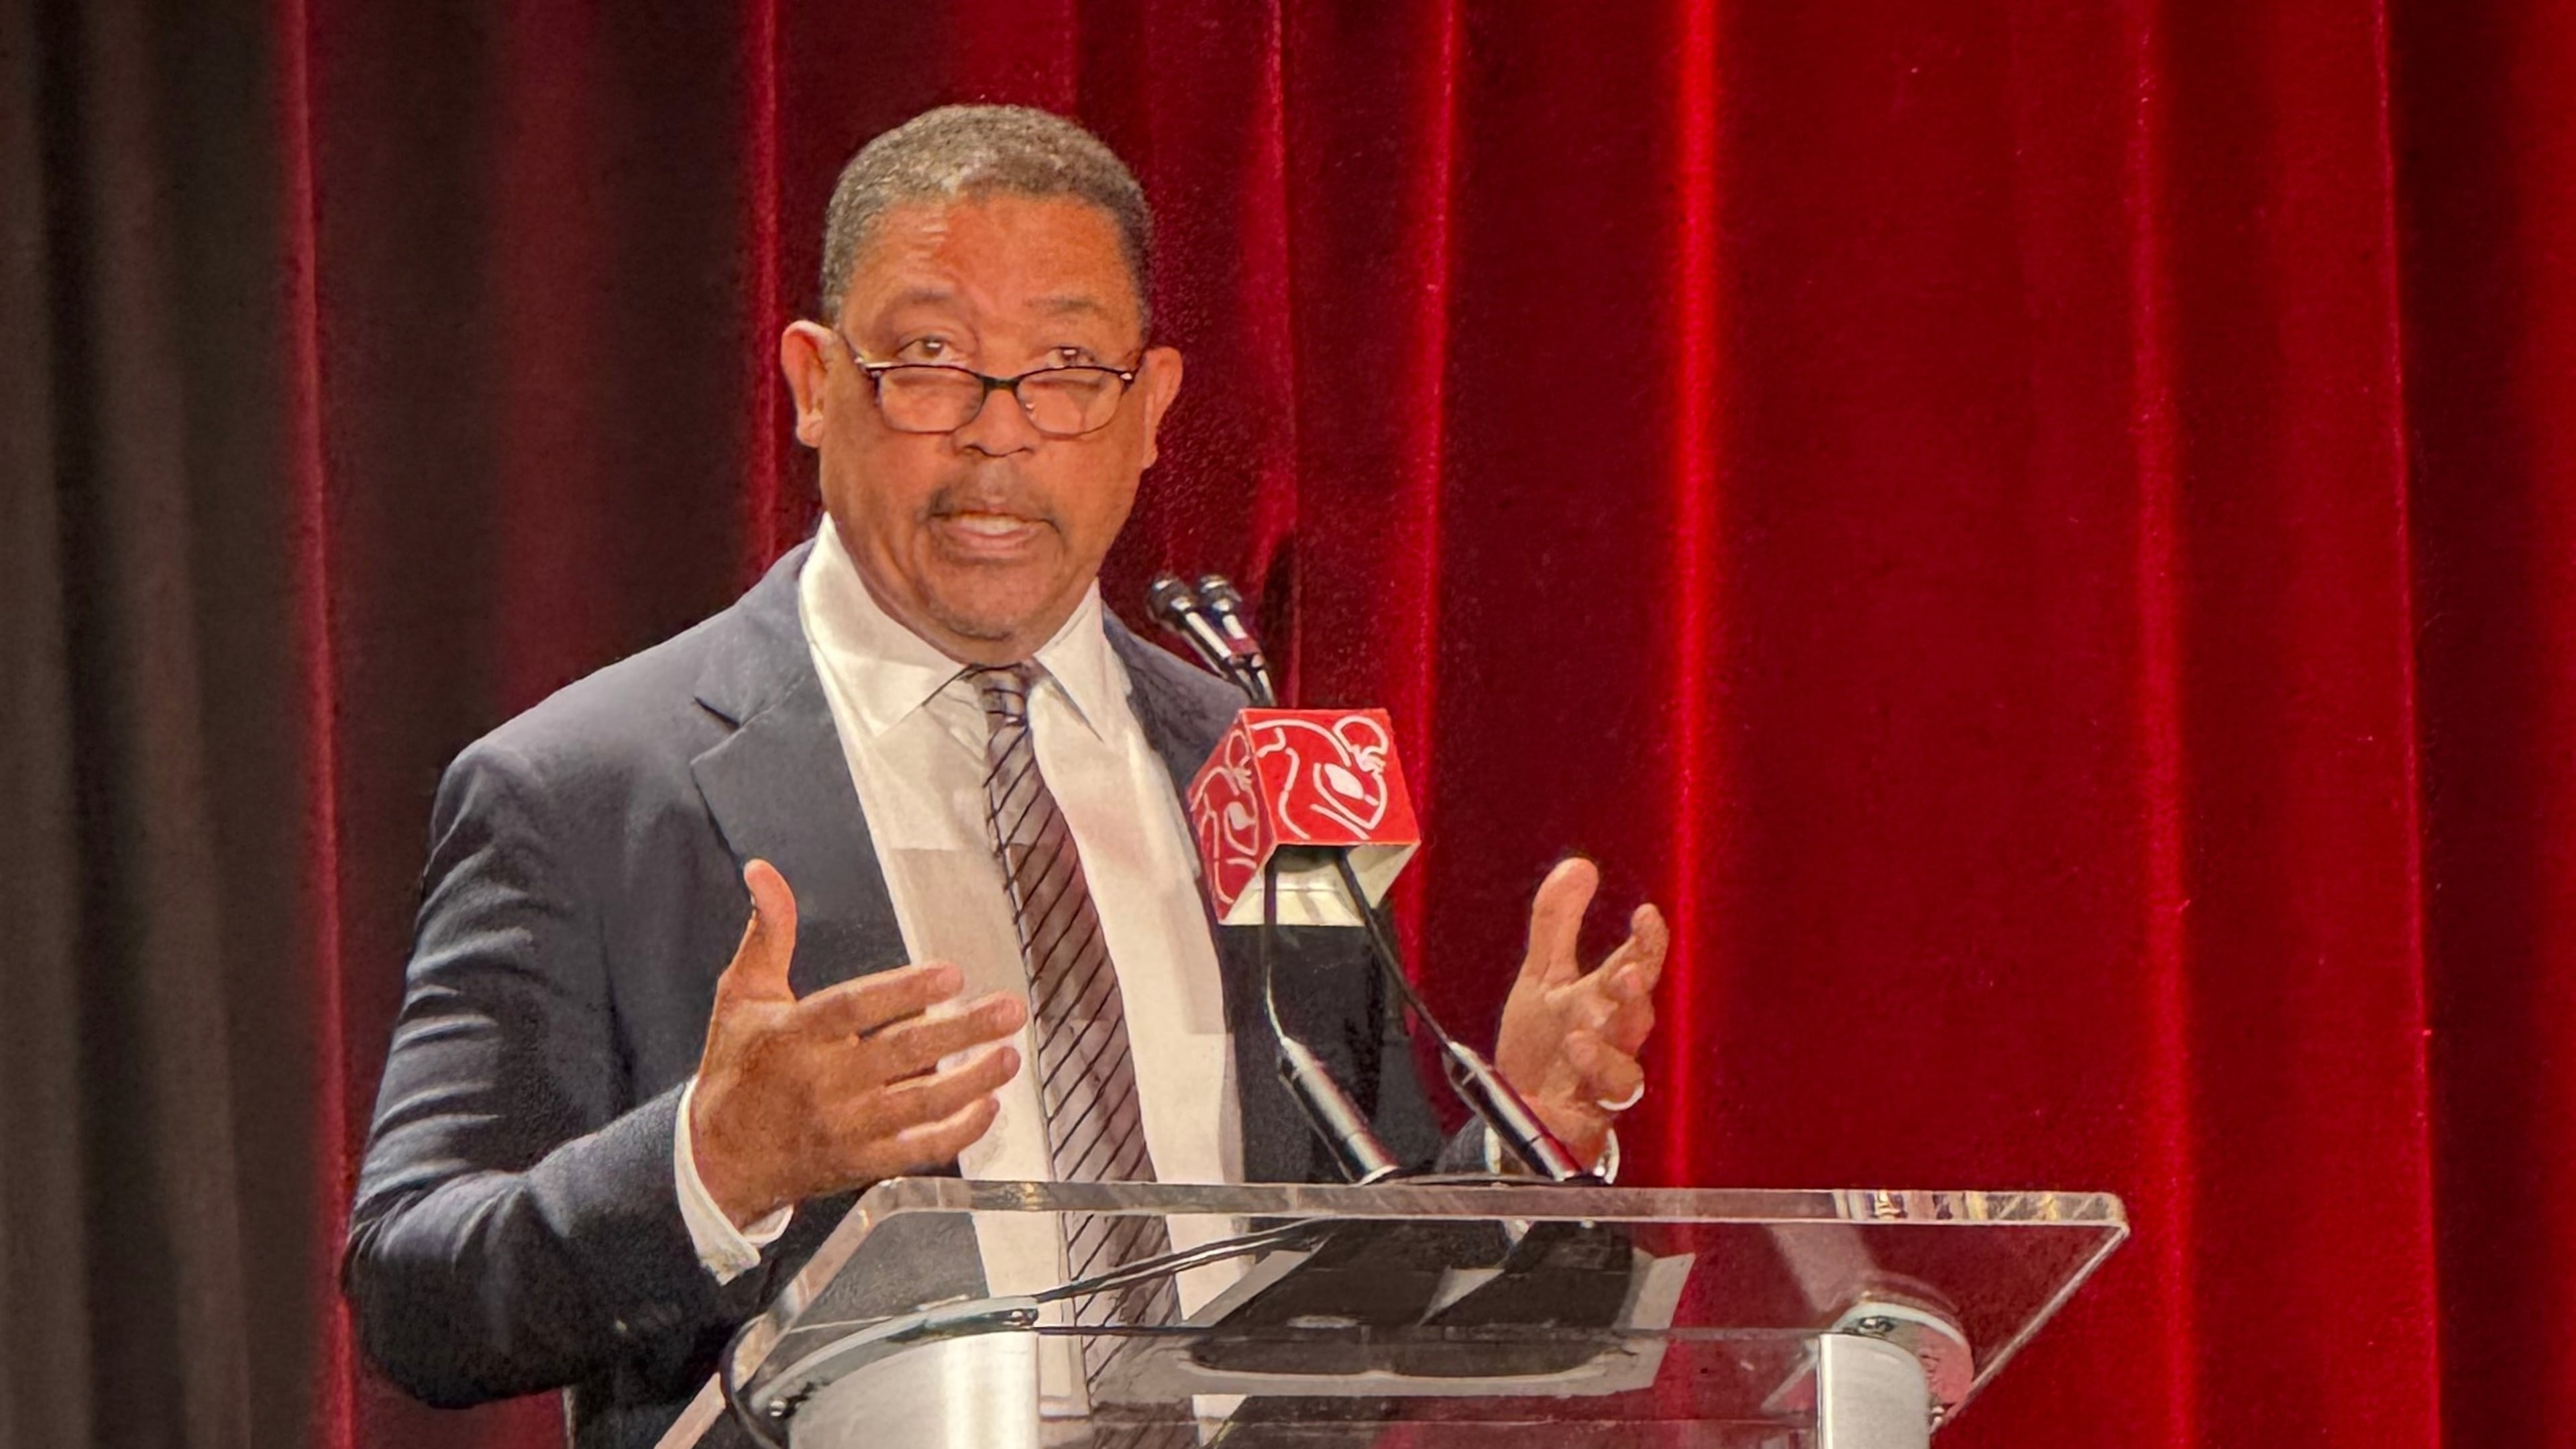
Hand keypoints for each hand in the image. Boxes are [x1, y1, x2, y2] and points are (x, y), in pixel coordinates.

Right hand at [689, 860, 1027, 1226]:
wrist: (717, 1158)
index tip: (952, 974)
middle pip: (901, 1053)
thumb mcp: (741, 995)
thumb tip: (762, 871)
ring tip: (1010, 1056)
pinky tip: (987, 1107)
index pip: (855, 1007)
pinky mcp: (859, 1163)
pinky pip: (916, 1150)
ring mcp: (844, 1126)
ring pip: (918, 1104)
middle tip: (1009, 1009)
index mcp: (795, 1034)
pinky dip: (956, 1133)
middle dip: (961, 1030)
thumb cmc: (737, 1068)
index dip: (904, 990)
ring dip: (971, 1080)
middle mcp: (822, 1081)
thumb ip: (767, 932)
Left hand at [1492, 857, 1666, 1168]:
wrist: (1516, 1108)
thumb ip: (1558, 923)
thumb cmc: (1542, 1043)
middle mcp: (1610, 1045)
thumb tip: (1579, 866)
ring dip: (1604, 1058)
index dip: (1647, 943)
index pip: (1637, 968)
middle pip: (1636, 1022)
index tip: (1645, 914)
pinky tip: (1543, 1103)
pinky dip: (1564, 1118)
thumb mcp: (1544, 977)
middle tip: (1625, 975)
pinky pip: (1580, 1128)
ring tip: (1578, 1038)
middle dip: (1634, 999)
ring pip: (1622, 1079)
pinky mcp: (1577, 1128)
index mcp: (1604, 1004)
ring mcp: (1596, 1089)